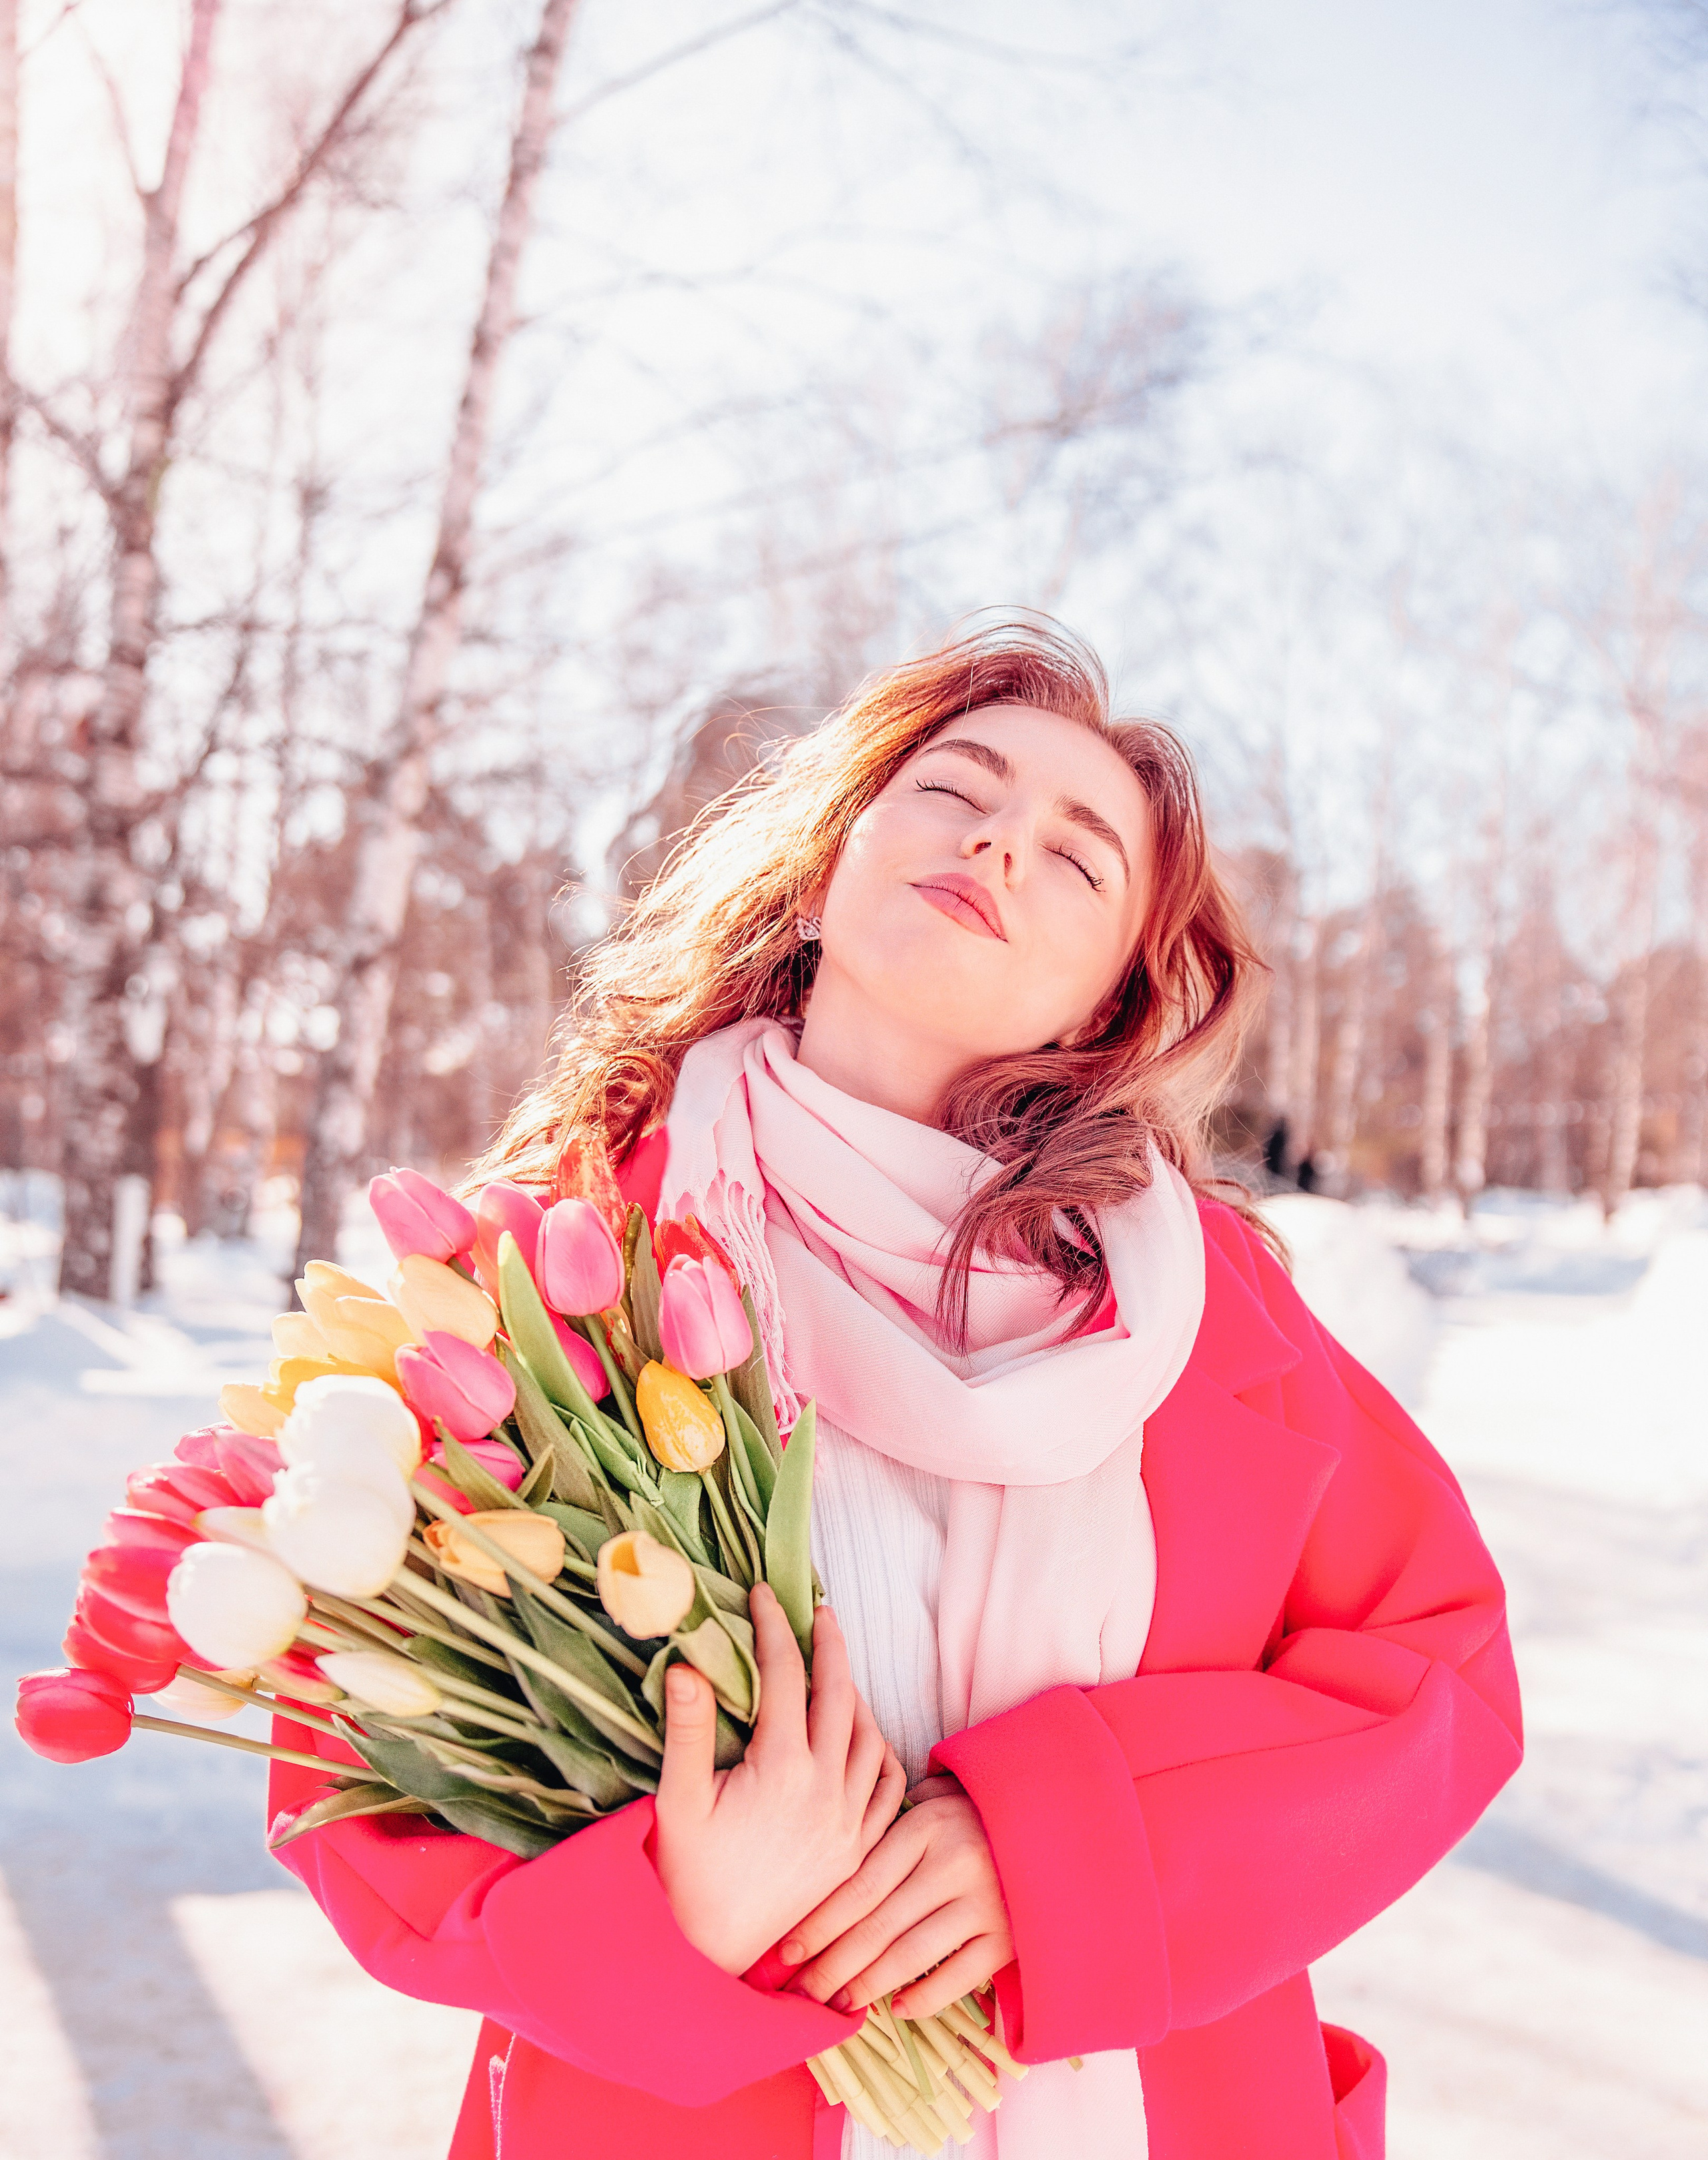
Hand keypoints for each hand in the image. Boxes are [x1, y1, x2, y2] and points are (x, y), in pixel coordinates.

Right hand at [653, 1584, 905, 1975]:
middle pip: (840, 1695)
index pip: (785, 1677)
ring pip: (872, 1737)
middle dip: (830, 1645)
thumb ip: (688, 1729)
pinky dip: (883, 1750)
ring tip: (837, 1671)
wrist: (716, 1951)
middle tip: (819, 1611)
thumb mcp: (678, 1799)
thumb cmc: (688, 1873)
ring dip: (858, 1695)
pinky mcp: (857, 1849)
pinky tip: (866, 1736)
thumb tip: (686, 1664)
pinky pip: (889, 1788)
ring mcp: (849, 1821)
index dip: (774, 1627)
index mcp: (782, 1769)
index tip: (763, 1594)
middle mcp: (826, 1791)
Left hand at [780, 1773, 1013, 2019]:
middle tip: (800, 1993)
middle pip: (878, 1926)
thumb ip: (890, 1826)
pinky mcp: (1009, 1937)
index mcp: (926, 1827)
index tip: (785, 1951)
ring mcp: (984, 1904)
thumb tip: (832, 1858)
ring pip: (911, 1956)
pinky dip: (924, 1998)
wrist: (1053, 1816)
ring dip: (868, 1985)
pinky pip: (959, 1978)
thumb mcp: (934, 1800)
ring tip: (837, 2005)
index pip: (859, 1886)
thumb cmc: (976, 1809)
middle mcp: (953, 1864)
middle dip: (832, 1965)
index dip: (819, 1924)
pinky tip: (895, 2007)